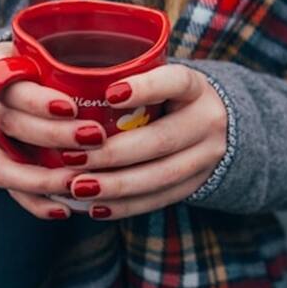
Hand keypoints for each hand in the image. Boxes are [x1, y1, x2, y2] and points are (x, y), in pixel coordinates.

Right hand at [0, 42, 106, 219]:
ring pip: (3, 165)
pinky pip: (6, 188)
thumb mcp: (32, 51)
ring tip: (79, 184)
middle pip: (9, 124)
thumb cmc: (25, 65)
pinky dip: (35, 202)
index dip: (40, 101)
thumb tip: (127, 66)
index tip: (74, 108)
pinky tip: (64, 209)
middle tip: (95, 139)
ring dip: (44, 179)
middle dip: (53, 136)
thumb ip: (61, 59)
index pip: (10, 85)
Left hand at [65, 64, 227, 219]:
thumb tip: (69, 86)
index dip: (145, 88)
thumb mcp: (160, 80)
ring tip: (78, 187)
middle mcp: (207, 121)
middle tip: (72, 158)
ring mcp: (206, 157)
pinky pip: (159, 199)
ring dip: (115, 185)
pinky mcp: (196, 184)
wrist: (217, 126)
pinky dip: (125, 205)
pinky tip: (96, 207)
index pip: (176, 82)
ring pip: (160, 176)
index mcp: (195, 88)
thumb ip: (128, 80)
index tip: (109, 94)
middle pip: (161, 140)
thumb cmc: (168, 97)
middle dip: (113, 153)